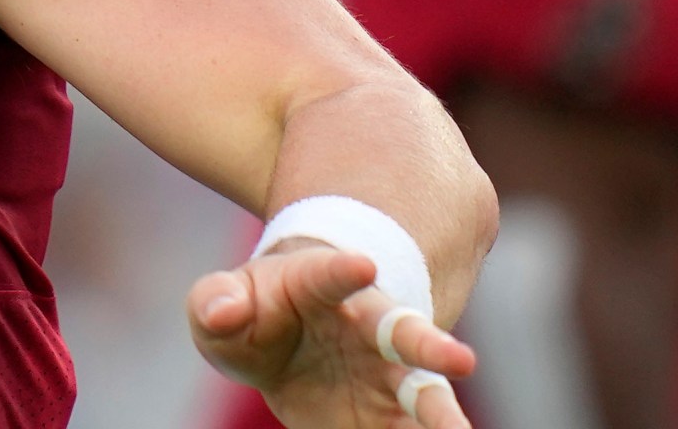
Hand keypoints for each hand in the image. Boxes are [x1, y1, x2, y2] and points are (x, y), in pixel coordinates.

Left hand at [191, 243, 479, 427]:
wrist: (294, 336)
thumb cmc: (260, 308)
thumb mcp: (226, 298)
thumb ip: (215, 301)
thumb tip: (221, 313)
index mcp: (321, 285)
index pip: (330, 274)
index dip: (342, 270)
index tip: (363, 264)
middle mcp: (369, 329)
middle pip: (406, 333)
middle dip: (431, 345)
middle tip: (461, 359)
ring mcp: (386, 375)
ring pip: (424, 394)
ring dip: (442, 416)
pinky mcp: (390, 416)